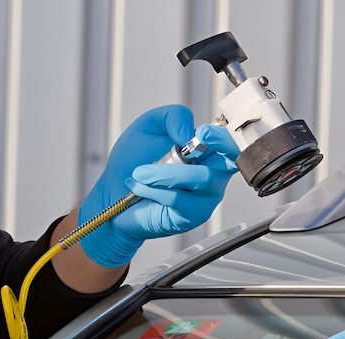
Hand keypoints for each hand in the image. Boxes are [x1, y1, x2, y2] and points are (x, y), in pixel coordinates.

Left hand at [79, 105, 239, 267]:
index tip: (204, 133)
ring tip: (140, 172)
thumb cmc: (133, 161)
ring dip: (166, 173)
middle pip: (231, 160)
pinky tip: (140, 188)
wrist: (113, 193)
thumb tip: (191, 133)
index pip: (231, 141)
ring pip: (200, 178)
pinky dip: (155, 190)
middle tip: (197, 141)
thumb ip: (173, 117)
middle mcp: (213, 172)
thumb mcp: (150, 126)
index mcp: (207, 149)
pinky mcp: (193, 215)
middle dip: (220, 147)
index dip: (224, 136)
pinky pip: (179, 199)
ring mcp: (206, 196)